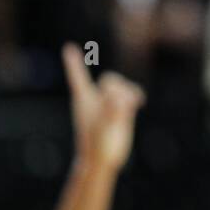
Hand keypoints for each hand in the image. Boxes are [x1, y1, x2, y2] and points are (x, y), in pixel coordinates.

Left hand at [61, 43, 145, 171]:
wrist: (103, 161)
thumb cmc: (97, 146)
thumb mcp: (103, 127)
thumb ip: (111, 109)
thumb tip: (121, 95)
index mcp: (84, 100)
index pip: (78, 77)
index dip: (74, 62)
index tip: (69, 48)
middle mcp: (96, 99)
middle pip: (109, 80)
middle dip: (117, 86)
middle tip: (122, 104)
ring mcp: (109, 105)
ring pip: (121, 87)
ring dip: (129, 91)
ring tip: (134, 103)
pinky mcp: (121, 112)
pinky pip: (130, 95)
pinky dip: (135, 95)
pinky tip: (140, 102)